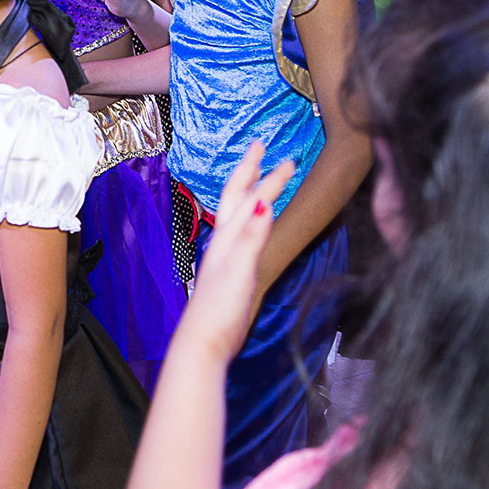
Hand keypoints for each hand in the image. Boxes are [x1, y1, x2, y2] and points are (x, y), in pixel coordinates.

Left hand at [184, 141, 295, 361]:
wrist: (204, 341)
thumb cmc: (221, 309)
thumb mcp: (240, 270)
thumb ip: (251, 238)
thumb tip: (262, 202)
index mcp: (226, 238)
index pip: (247, 197)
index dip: (265, 175)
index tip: (283, 155)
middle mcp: (223, 241)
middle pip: (236, 196)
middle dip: (251, 170)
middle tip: (262, 147)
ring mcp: (225, 254)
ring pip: (237, 211)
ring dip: (250, 190)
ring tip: (259, 176)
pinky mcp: (230, 269)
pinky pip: (241, 231)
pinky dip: (250, 217)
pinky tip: (252, 223)